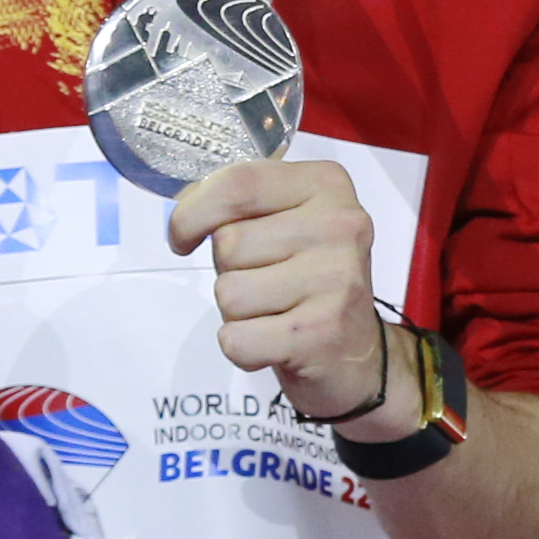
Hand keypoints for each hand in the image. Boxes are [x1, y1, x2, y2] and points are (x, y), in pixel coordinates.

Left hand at [171, 158, 393, 425]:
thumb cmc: (308, 281)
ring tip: (275, 312)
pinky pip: (237, 339)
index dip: (193, 212)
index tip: (183, 236)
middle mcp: (339, 226)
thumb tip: (180, 212)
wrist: (358, 354)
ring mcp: (335, 279)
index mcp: (326, 186)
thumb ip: (238, 206)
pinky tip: (275, 342)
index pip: (238, 184)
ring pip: (228, 293)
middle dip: (228, 270)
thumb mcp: (286, 222)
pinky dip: (243, 347)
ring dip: (237, 312)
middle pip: (228, 243)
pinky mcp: (322, 332)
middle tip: (268, 283)